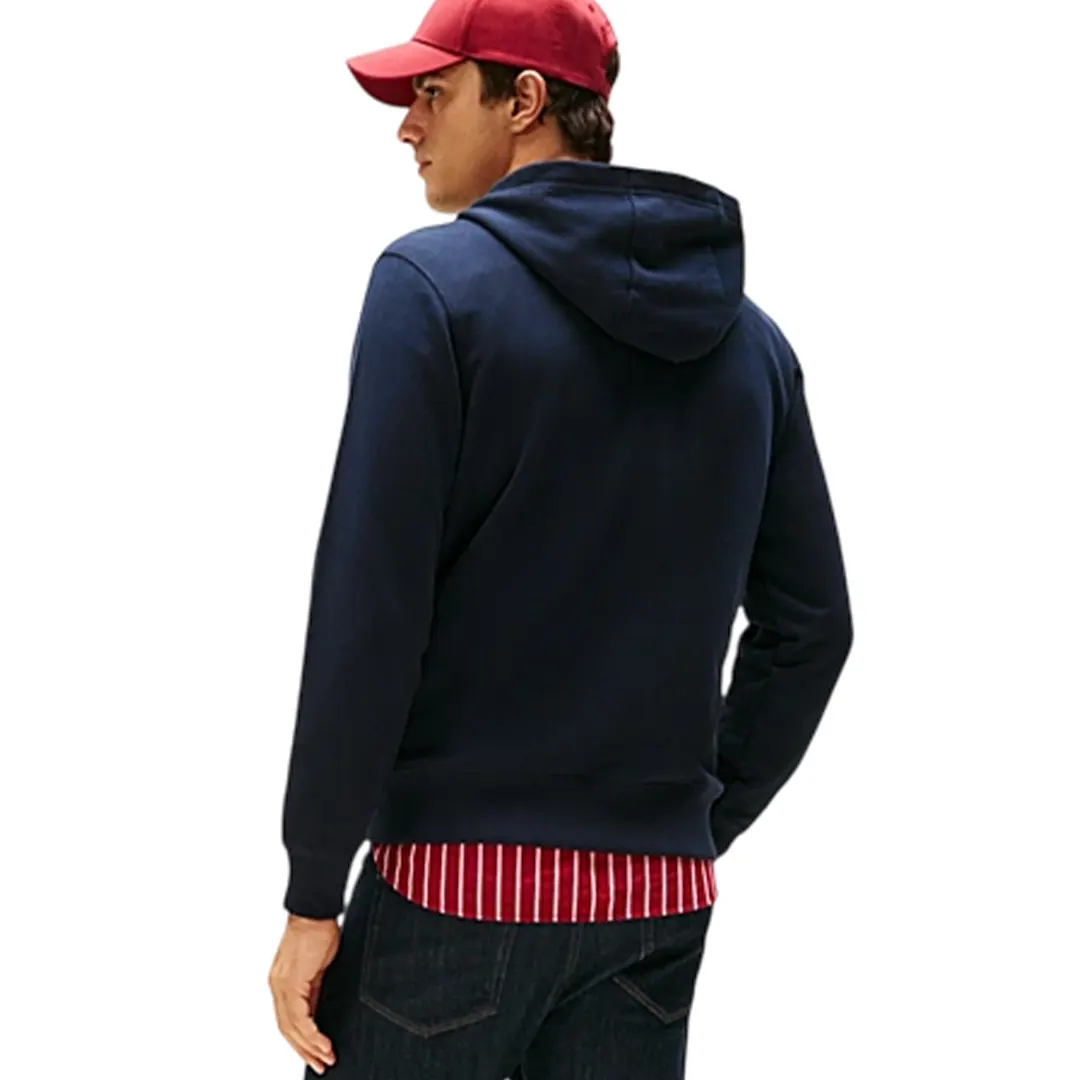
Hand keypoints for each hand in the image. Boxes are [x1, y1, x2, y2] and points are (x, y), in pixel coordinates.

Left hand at [269, 913, 340, 1073]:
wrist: (314, 910)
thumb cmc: (318, 929)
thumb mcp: (319, 966)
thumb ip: (316, 988)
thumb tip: (320, 1008)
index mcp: (283, 982)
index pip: (289, 1020)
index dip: (302, 1039)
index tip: (316, 1052)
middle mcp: (278, 986)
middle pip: (287, 1029)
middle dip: (305, 1050)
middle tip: (321, 1064)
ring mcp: (282, 985)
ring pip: (291, 1027)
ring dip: (309, 1046)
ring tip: (325, 1058)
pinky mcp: (291, 982)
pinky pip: (298, 1017)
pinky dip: (310, 1033)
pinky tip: (321, 1043)